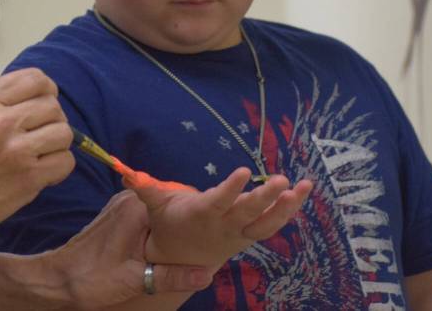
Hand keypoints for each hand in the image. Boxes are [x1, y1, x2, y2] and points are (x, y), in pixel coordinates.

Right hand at [0, 68, 74, 241]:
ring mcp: (17, 151)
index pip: (36, 79)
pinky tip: (43, 171)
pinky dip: (59, 167)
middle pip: (53, 106)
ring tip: (41, 152)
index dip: (46, 90)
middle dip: (51, 119)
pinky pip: (65, 161)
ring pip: (64, 133)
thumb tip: (38, 93)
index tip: (43, 100)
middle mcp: (2, 123)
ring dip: (57, 143)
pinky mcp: (28, 178)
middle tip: (40, 132)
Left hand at [40, 191, 215, 308]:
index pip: (178, 200)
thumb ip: (172, 276)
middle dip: (187, 220)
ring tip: (194, 241)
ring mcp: (121, 206)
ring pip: (158, 211)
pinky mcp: (115, 216)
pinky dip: (159, 228)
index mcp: (136, 210)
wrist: (56, 280)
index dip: (197, 213)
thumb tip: (206, 274)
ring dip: (173, 225)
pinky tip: (169, 244)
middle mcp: (129, 201)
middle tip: (208, 237)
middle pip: (170, 204)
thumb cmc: (92, 279)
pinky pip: (147, 217)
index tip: (214, 224)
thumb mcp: (135, 281)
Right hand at [125, 167, 312, 266]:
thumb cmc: (169, 223)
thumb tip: (127, 173)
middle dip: (265, 197)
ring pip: (268, 222)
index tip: (244, 172)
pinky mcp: (251, 233)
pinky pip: (274, 223)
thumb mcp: (155, 206)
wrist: (182, 258)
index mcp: (202, 215)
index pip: (218, 201)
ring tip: (304, 186)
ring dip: (288, 206)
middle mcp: (224, 225)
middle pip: (248, 213)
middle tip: (282, 180)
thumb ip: (145, 188)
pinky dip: (290, 208)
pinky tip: (304, 191)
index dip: (231, 189)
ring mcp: (241, 232)